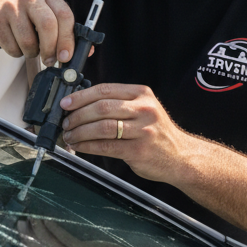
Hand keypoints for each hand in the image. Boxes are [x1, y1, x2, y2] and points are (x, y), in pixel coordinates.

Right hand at [0, 0, 75, 65]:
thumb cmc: (24, 19)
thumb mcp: (46, 18)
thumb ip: (66, 32)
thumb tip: (87, 51)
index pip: (65, 15)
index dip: (68, 39)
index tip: (67, 56)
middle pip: (48, 25)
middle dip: (51, 48)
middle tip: (50, 60)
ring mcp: (11, 6)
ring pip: (29, 40)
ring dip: (32, 52)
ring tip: (30, 48)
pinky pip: (12, 47)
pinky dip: (17, 53)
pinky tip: (15, 44)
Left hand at [60, 82, 189, 183]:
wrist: (180, 156)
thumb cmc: (156, 132)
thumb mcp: (144, 109)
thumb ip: (119, 103)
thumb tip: (82, 104)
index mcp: (142, 94)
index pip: (105, 89)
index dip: (81, 96)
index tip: (66, 103)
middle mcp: (144, 109)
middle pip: (101, 107)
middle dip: (77, 115)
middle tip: (66, 122)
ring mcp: (143, 130)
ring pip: (102, 127)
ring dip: (80, 132)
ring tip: (70, 135)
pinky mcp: (138, 150)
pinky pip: (106, 146)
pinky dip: (88, 146)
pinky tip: (80, 146)